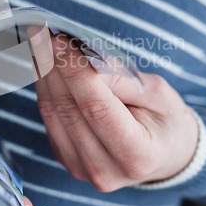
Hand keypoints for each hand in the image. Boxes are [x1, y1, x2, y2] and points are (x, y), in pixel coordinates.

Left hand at [34, 34, 198, 191]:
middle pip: (69, 109)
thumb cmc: (165, 119)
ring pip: (52, 113)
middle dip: (54, 67)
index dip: (74, 72)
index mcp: (137, 155)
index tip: (59, 41)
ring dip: (44, 75)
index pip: (96, 108)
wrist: (164, 153)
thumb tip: (83, 56)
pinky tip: (47, 67)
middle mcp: (105, 170)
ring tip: (41, 45)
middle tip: (43, 35)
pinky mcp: (66, 159)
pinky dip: (45, 89)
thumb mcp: (158, 93)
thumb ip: (122, 78)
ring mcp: (81, 169)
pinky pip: (49, 118)